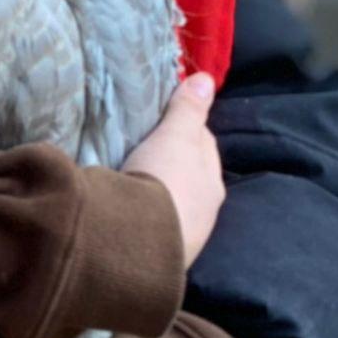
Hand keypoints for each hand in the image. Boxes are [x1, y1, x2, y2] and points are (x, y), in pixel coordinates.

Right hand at [122, 72, 223, 265]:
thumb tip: (207, 79)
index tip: (162, 123)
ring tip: (131, 186)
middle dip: (171, 166)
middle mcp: (203, 214)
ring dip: (155, 196)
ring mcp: (181, 240)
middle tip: (143, 153)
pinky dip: (140, 217)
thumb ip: (187, 110)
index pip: (202, 146)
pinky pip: (149, 228)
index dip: (185, 130)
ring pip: (170, 206)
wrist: (138, 244)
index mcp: (212, 184)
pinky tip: (125, 214)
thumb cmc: (162, 182)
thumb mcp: (174, 137)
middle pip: (187, 178)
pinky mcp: (155, 258)